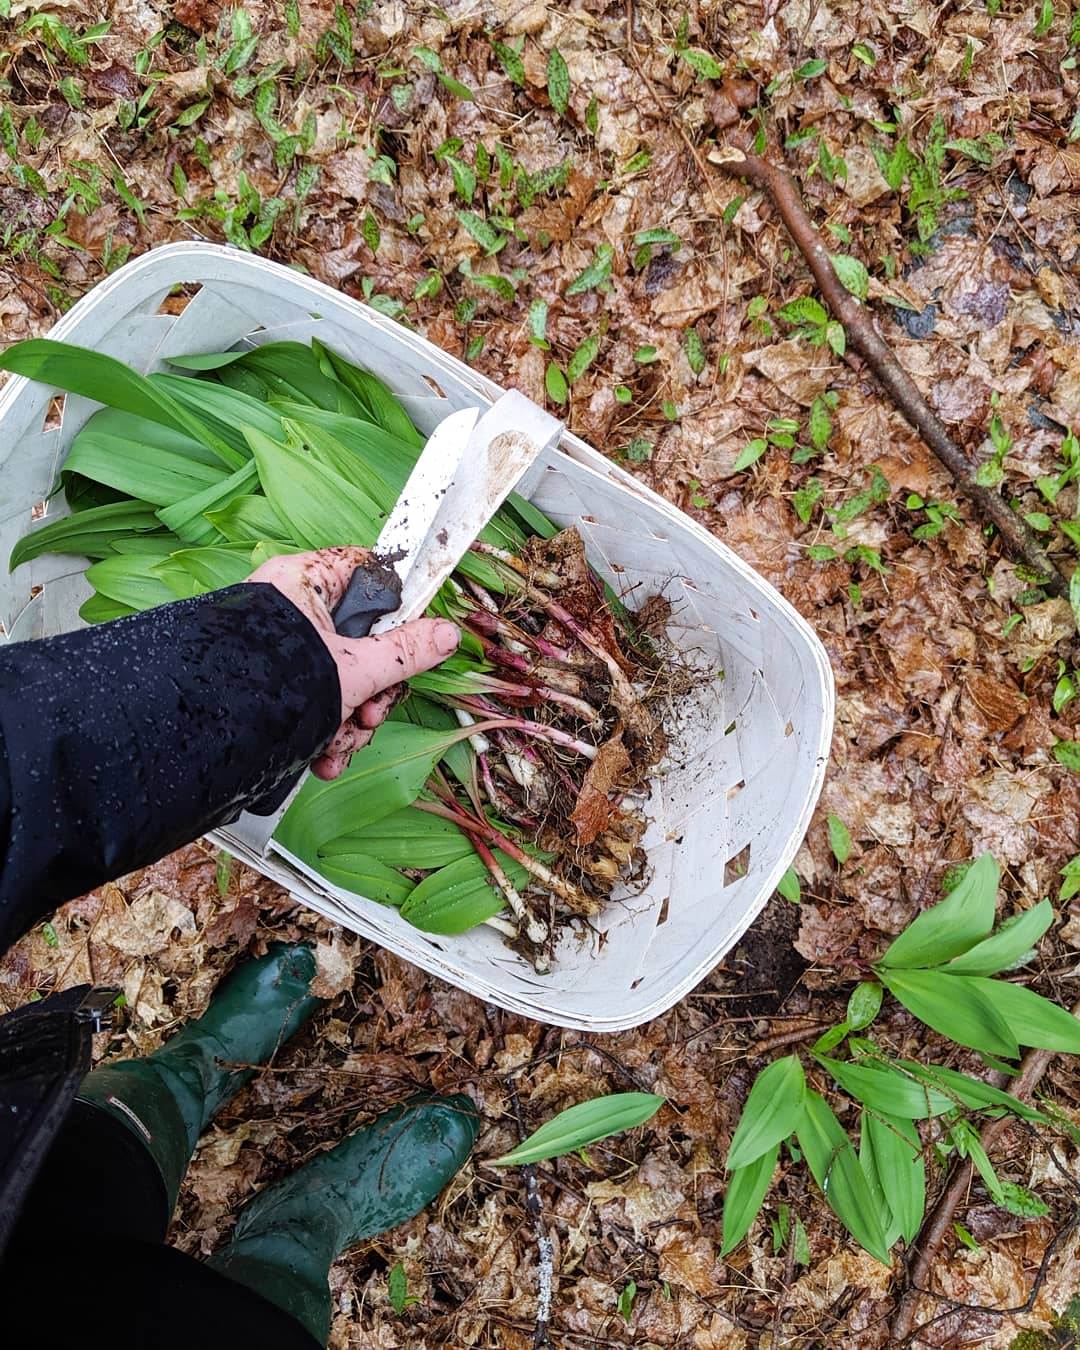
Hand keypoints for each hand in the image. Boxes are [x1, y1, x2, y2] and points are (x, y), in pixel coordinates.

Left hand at [248, 547, 458, 780]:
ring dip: (351, 720)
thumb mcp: (353, 669)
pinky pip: (315, 701)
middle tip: (372, 710)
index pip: (367, 572)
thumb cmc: (264, 688)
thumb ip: (405, 651)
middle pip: (361, 639)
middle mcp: (290, 611)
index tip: (416, 633)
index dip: (396, 602)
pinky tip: (325, 756)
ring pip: (341, 678)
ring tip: (341, 742)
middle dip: (373, 689)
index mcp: (304, 582)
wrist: (208, 741)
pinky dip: (325, 732)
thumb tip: (444, 633)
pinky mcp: (270, 687)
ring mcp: (279, 652)